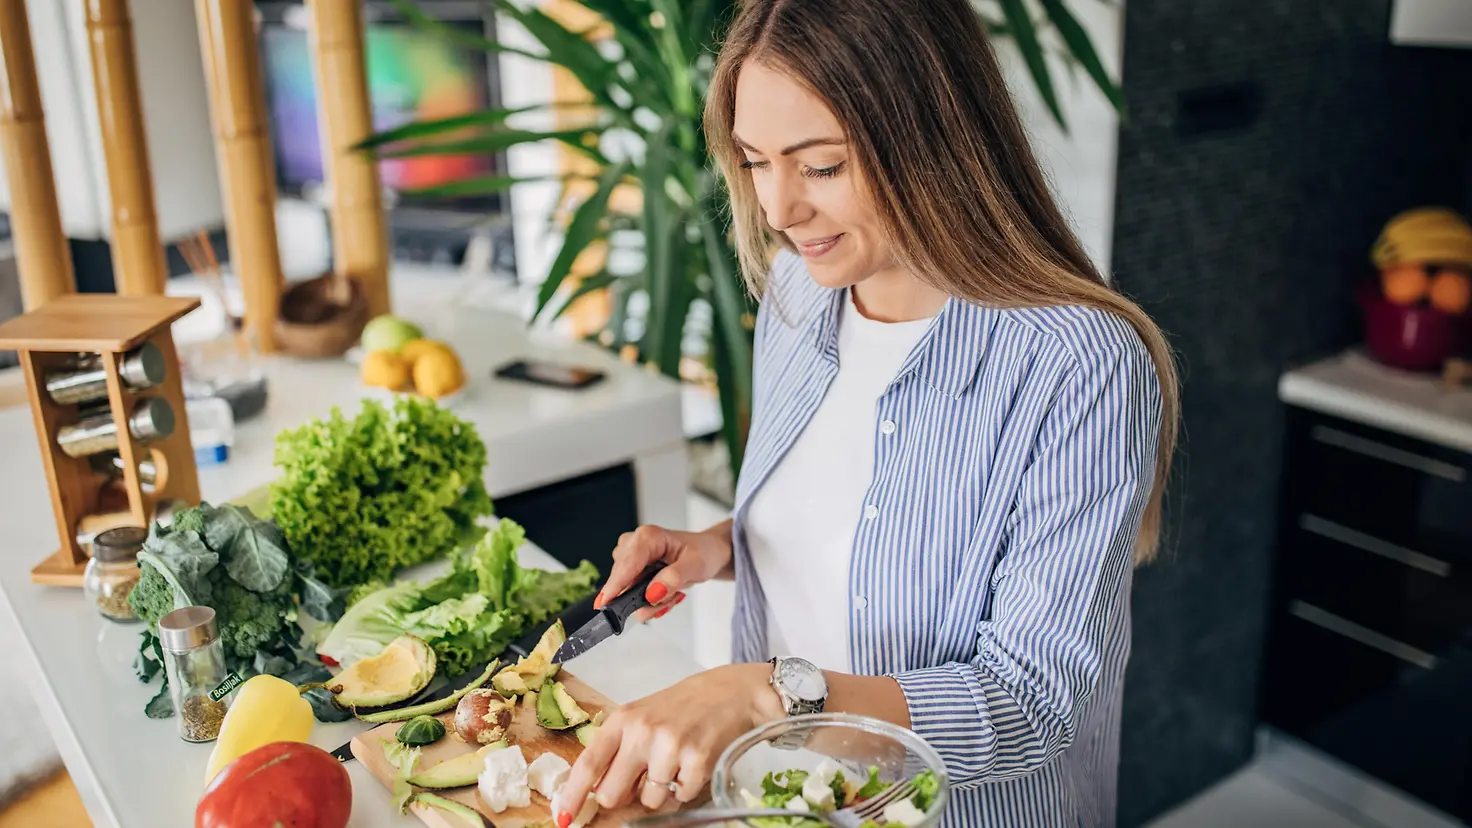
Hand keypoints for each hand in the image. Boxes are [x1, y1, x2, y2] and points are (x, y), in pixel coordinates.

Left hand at [558, 663, 781, 823]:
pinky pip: (679, 797)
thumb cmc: (681, 707)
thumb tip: (596, 790)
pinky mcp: (697, 761)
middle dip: (622, 796)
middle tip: (639, 780)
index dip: (572, 795)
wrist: (729, 692)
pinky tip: (692, 763)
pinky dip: (684, 788)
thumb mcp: (642, 716)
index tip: (562, 817)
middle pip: (612, 793)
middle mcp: (642, 732)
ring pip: (648, 800)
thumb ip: (618, 748)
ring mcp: (670, 747)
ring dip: (659, 792)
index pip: (588, 764)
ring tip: (673, 763)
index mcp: (623, 720)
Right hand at [596, 522, 731, 621]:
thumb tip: (652, 593)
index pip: (626, 564)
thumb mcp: (696, 566)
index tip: (605, 604)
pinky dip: (649, 601)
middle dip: (647, 599)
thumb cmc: (703, 552)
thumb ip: (674, 579)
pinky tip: (665, 593)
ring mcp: (629, 558)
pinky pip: (631, 596)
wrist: (707, 552)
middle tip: (673, 597)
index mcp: (648, 537)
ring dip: (651, 602)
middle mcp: (633, 545)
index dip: (615, 586)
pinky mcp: (630, 571)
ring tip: (673, 593)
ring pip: (626, 593)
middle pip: (624, 582)